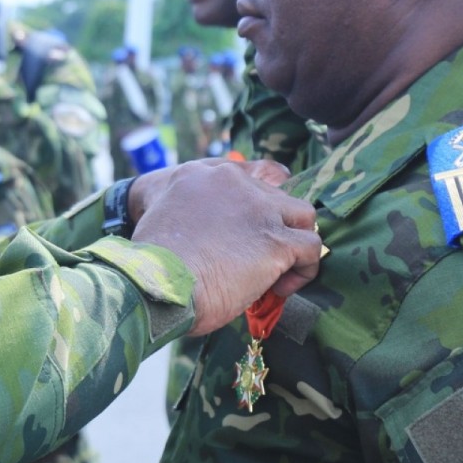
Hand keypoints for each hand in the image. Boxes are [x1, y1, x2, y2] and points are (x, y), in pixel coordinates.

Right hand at [131, 159, 320, 335]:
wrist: (155, 283)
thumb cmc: (150, 266)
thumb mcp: (161, 220)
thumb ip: (187, 215)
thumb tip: (206, 241)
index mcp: (200, 174)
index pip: (250, 173)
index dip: (259, 204)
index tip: (251, 231)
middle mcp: (232, 182)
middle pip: (278, 197)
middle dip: (274, 229)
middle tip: (258, 260)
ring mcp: (258, 209)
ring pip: (302, 215)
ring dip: (295, 244)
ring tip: (278, 272)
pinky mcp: (276, 240)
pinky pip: (312, 248)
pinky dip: (304, 271)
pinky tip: (280, 289)